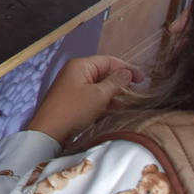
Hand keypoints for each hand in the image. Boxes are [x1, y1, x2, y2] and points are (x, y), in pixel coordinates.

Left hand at [26, 56, 144, 143]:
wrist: (50, 132)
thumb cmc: (73, 110)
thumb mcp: (99, 95)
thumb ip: (115, 82)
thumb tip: (127, 73)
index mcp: (80, 66)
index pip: (108, 61)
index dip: (127, 68)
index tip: (144, 79)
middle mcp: (76, 73)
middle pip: (104, 73)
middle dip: (121, 81)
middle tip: (139, 91)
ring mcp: (74, 87)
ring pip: (100, 86)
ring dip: (115, 93)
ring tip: (132, 102)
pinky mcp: (74, 101)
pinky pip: (94, 97)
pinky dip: (106, 102)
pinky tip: (118, 109)